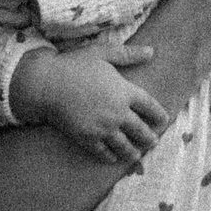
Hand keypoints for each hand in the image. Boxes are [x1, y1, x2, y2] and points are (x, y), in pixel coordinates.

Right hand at [9, 41, 169, 164]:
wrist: (46, 84)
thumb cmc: (74, 65)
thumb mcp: (102, 53)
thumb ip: (127, 54)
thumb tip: (151, 51)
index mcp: (125, 91)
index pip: (150, 106)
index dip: (159, 115)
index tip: (163, 121)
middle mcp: (118, 113)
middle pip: (141, 130)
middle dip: (149, 138)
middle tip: (153, 142)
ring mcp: (103, 128)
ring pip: (124, 145)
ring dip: (132, 152)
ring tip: (136, 156)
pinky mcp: (87, 138)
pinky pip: (103, 152)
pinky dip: (110, 156)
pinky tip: (112, 158)